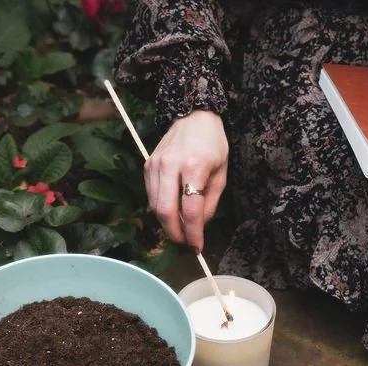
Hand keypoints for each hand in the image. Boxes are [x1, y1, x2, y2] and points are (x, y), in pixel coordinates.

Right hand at [144, 110, 227, 252]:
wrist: (193, 117)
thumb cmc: (212, 145)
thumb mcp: (221, 174)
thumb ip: (209, 203)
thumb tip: (198, 227)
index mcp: (194, 166)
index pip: (190, 210)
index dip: (193, 233)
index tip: (197, 246)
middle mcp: (170, 165)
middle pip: (165, 211)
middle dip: (175, 233)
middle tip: (185, 243)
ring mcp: (155, 165)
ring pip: (155, 206)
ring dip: (167, 224)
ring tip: (181, 230)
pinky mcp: (147, 166)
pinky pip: (151, 196)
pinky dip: (161, 209)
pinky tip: (173, 211)